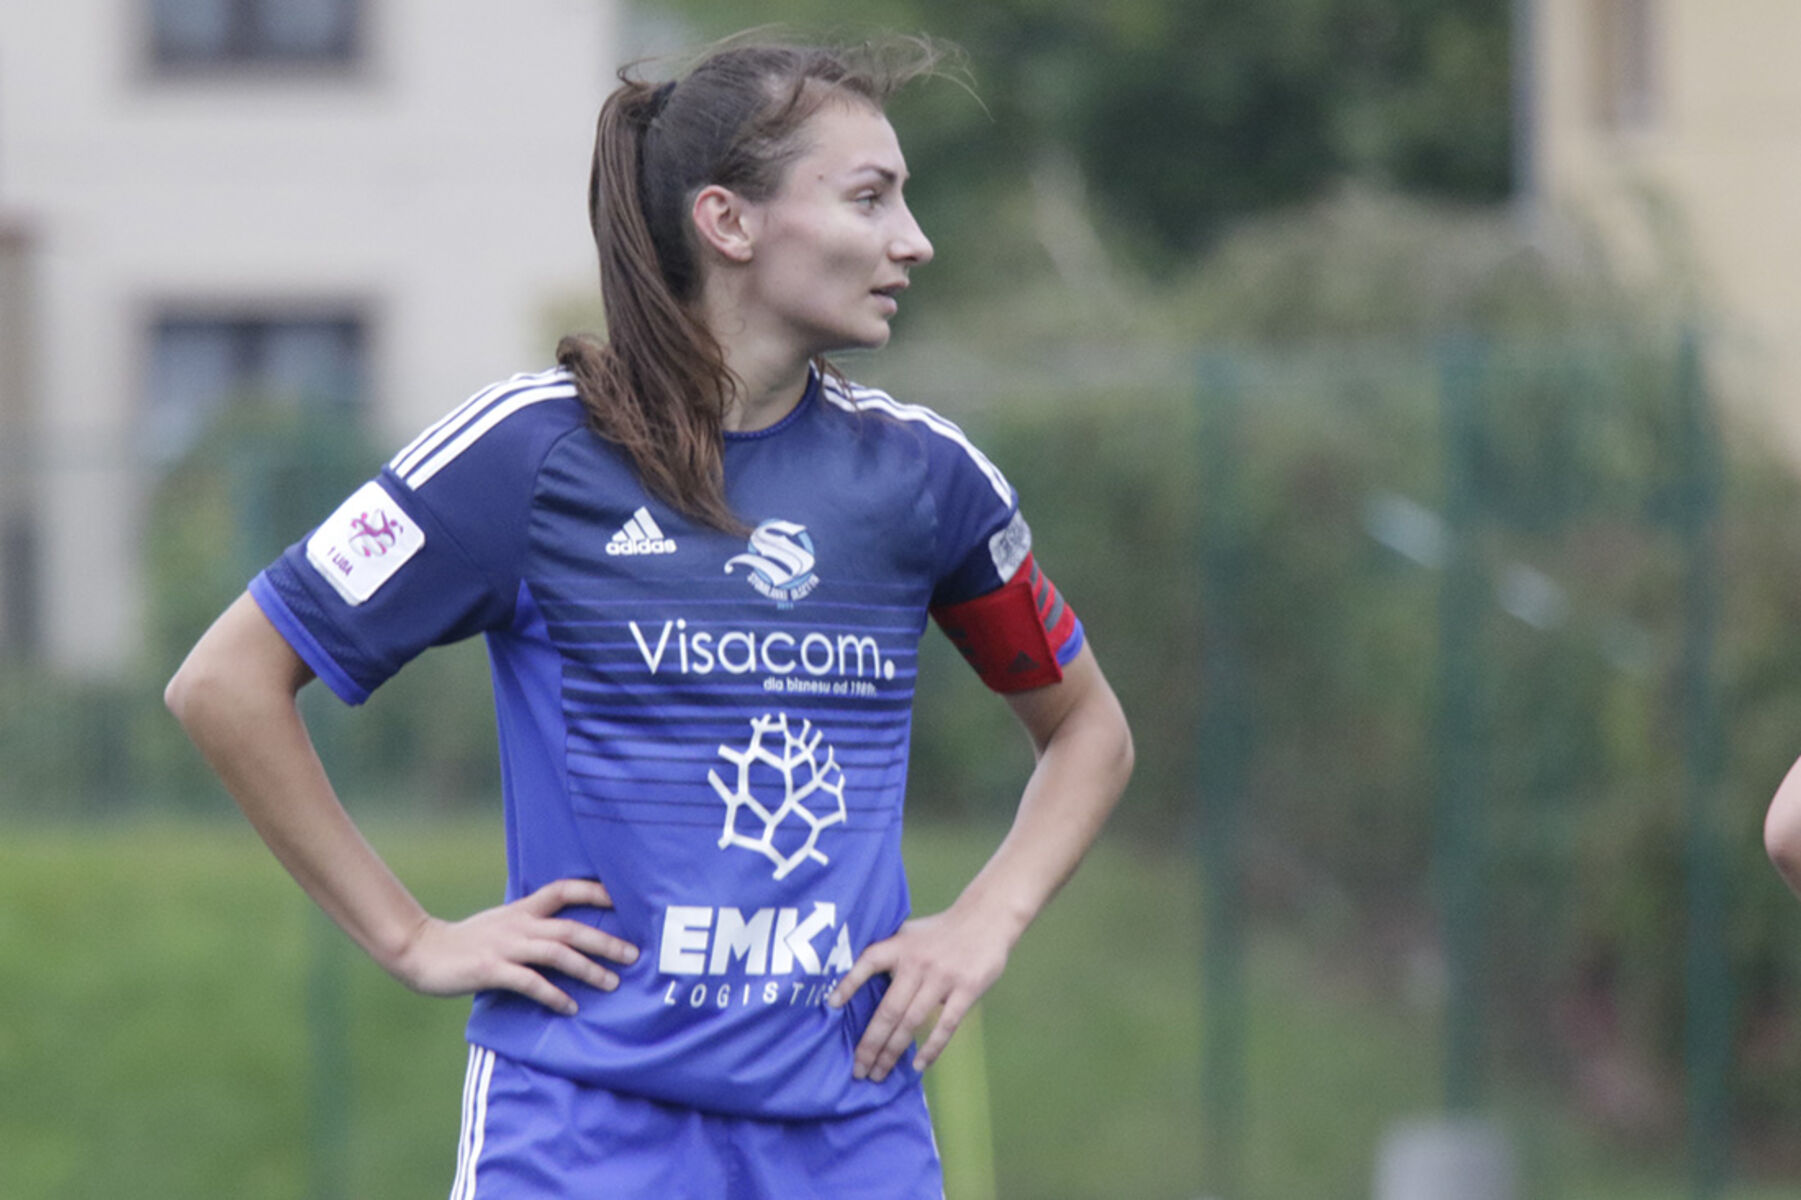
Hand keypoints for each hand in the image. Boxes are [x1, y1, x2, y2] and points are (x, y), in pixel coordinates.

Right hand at [386, 878, 637, 1015]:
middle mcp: (519, 924)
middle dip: (605, 941)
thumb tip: (567, 938)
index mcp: (522, 909)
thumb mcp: (503, 924)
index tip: (624, 898)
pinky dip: (553, 994)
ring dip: (588, 969)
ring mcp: (506, 946)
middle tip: (633, 955)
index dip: (595, 890)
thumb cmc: (467, 942)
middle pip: (571, 928)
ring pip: (557, 953)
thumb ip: (531, 926)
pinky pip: (530, 982)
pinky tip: (570, 1007)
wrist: (421, 950)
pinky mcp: (491, 970)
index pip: (564, 890)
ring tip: (611, 984)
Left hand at [827, 906, 1012, 1082]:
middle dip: (870, 1044)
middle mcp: (917, 963)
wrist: (986, 917)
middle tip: (858, 1070)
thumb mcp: (909, 934)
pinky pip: (946, 1025)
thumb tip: (857, 987)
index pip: (868, 962)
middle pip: (888, 1010)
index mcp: (900, 946)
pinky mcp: (967, 989)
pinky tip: (917, 1066)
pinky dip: (931, 1048)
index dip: (848, 983)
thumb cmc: (941, 931)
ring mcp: (942, 977)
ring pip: (911, 1022)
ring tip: (878, 1073)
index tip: (831, 1006)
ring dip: (893, 1052)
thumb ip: (888, 955)